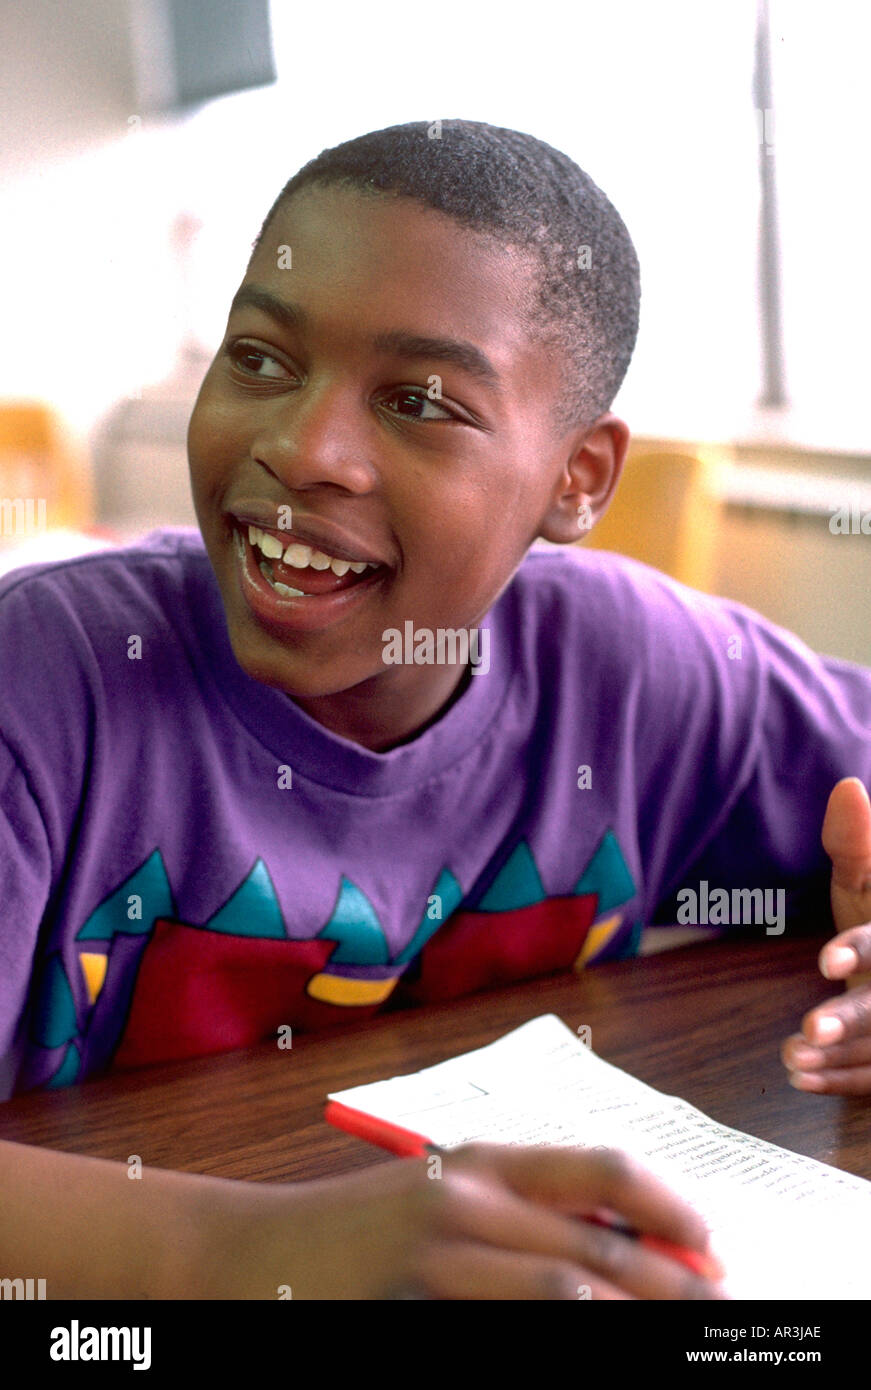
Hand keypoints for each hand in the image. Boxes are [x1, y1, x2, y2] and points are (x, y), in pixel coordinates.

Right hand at [206, 1144, 726, 1298]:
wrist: (247, 1251)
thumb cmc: (353, 1227)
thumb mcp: (438, 1193)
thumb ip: (516, 1208)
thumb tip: (615, 1245)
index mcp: (481, 1161)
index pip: (601, 1170)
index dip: (670, 1204)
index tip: (710, 1240)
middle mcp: (467, 1197)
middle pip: (599, 1242)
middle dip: (671, 1281)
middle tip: (714, 1306)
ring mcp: (438, 1253)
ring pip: (566, 1287)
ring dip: (629, 1315)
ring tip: (673, 1335)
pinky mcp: (416, 1302)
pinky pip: (511, 1327)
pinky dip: (560, 1334)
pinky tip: (587, 1340)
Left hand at [781, 776, 870, 1093]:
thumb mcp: (867, 883)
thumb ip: (854, 841)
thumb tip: (848, 786)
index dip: (861, 951)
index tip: (824, 961)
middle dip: (853, 1018)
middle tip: (807, 1026)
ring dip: (840, 1057)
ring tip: (789, 1054)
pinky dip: (841, 1081)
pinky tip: (798, 1076)